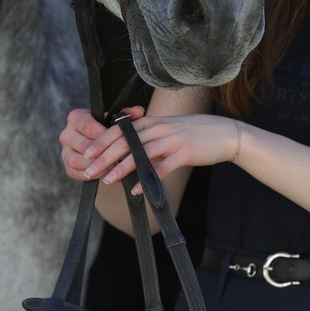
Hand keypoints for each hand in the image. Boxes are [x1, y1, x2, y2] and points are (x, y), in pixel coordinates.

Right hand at [59, 105, 145, 180]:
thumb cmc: (107, 128)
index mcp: (76, 118)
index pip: (88, 127)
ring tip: (112, 166)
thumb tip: (138, 111)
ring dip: (95, 165)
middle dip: (101, 153)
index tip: (118, 141)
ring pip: (76, 160)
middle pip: (82, 145)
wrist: (98, 141)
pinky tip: (104, 173)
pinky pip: (76, 173)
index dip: (104, 136)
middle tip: (116, 157)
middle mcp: (67, 133)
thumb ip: (126, 114)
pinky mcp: (67, 166)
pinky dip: (90, 175)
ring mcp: (65, 151)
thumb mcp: (115, 120)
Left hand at [73, 112, 240, 192]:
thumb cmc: (193, 133)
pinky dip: (147, 179)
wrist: (223, 133)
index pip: (120, 129)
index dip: (101, 141)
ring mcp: (171, 140)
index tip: (86, 153)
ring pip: (139, 153)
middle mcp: (158, 128)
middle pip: (125, 141)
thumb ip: (147, 137)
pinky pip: (161, 168)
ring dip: (121, 168)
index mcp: (152, 121)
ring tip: (106, 180)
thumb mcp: (166, 129)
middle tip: (88, 170)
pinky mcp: (183, 154)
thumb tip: (126, 151)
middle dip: (104, 156)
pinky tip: (136, 189)